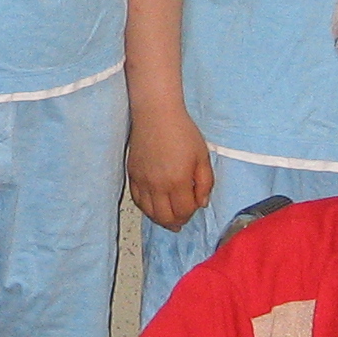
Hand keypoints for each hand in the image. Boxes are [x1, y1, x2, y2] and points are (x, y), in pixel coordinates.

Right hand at [127, 103, 214, 230]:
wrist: (156, 114)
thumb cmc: (183, 132)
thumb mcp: (203, 156)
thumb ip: (205, 183)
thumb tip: (202, 203)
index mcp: (178, 181)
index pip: (184, 211)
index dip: (191, 214)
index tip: (194, 206)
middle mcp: (158, 186)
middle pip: (165, 217)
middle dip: (175, 222)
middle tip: (181, 220)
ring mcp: (142, 182)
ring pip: (149, 212)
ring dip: (160, 218)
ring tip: (168, 216)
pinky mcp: (132, 175)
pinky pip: (137, 200)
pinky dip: (146, 208)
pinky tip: (153, 206)